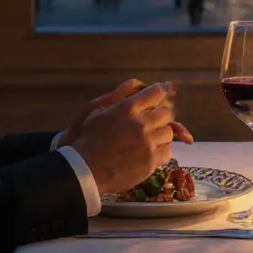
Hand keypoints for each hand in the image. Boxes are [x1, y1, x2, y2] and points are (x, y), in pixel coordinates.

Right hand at [68, 84, 183, 194]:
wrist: (84, 170)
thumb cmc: (86, 138)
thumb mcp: (96, 110)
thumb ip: (118, 95)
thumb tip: (136, 83)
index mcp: (128, 108)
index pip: (155, 93)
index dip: (161, 91)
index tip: (166, 91)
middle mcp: (142, 123)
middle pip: (167, 113)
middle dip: (160, 116)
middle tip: (151, 122)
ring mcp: (148, 143)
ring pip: (169, 133)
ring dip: (161, 134)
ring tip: (149, 139)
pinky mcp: (151, 161)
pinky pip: (168, 151)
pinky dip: (161, 151)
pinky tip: (150, 153)